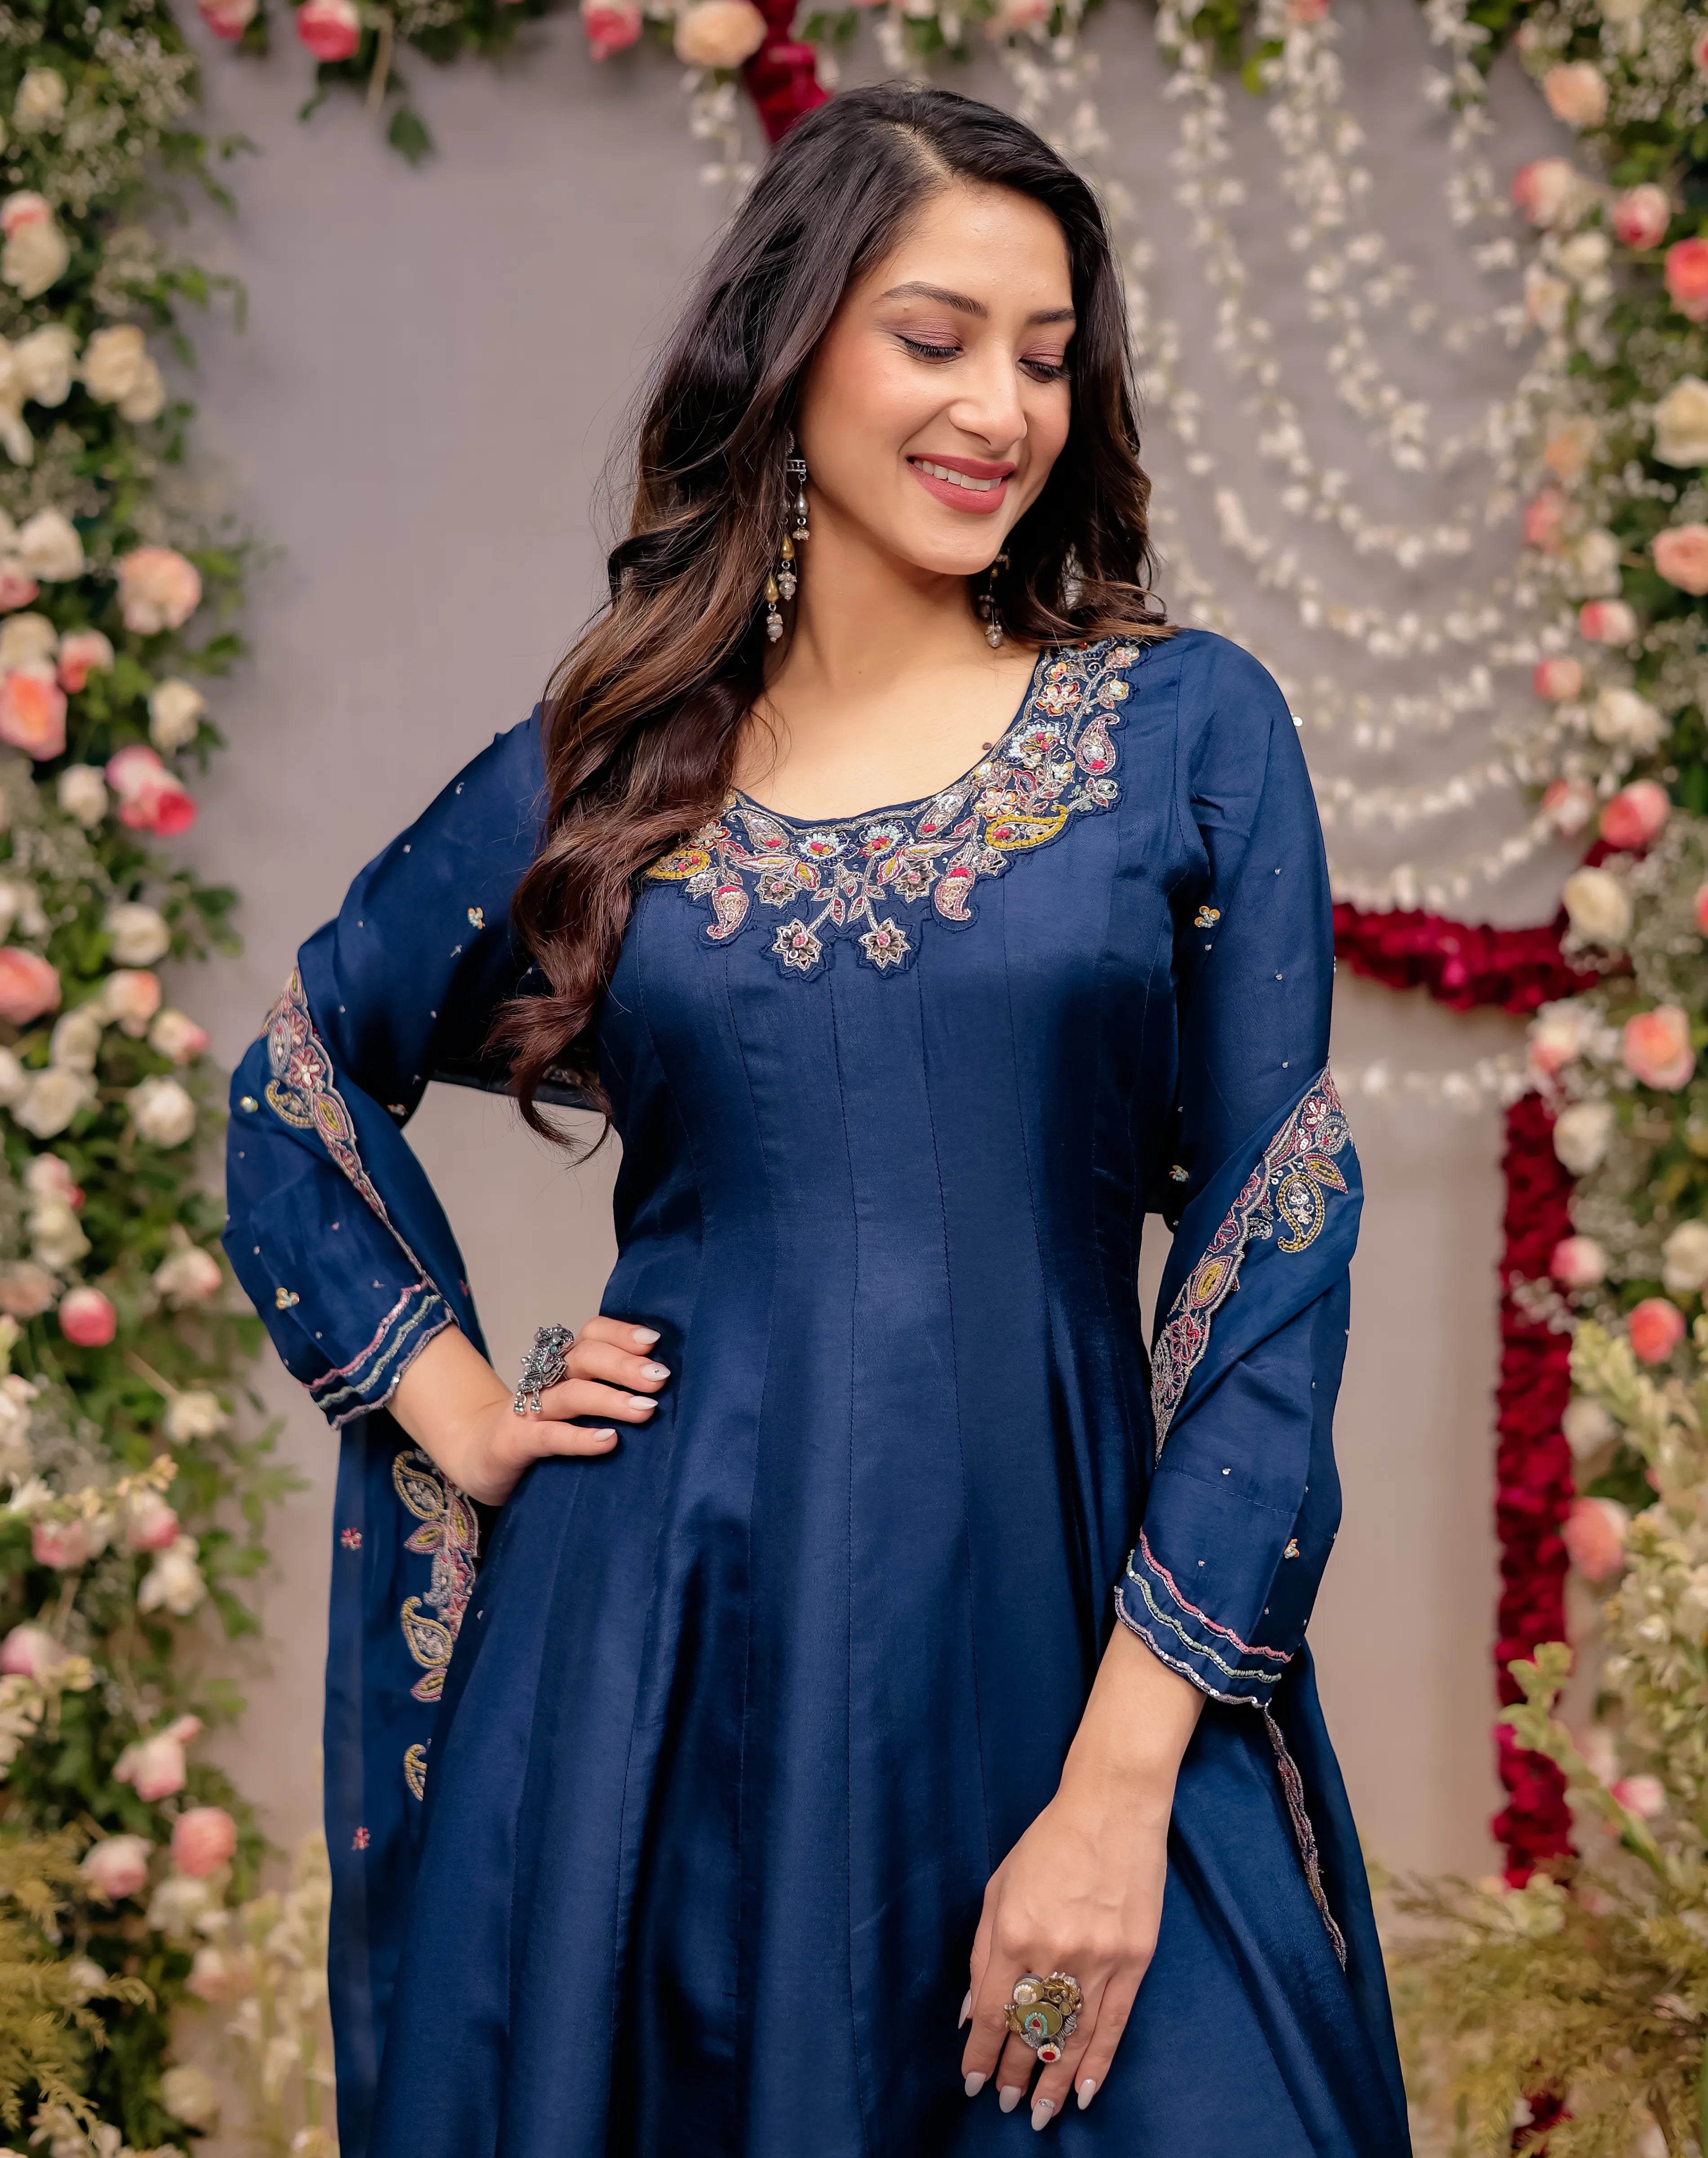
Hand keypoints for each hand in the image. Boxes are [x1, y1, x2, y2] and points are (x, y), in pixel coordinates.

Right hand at [388, 1313, 670, 1506]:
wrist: (481, 1457)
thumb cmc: (545, 1430)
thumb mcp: (577, 1406)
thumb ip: (611, 1391)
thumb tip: (666, 1389)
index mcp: (565, 1365)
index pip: (592, 1334)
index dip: (621, 1333)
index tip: (654, 1341)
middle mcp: (547, 1380)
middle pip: (585, 1358)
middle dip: (624, 1365)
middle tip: (660, 1378)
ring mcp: (529, 1410)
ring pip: (571, 1394)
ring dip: (610, 1398)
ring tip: (646, 1410)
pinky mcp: (516, 1441)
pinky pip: (550, 1436)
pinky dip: (580, 1438)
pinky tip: (609, 1441)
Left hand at [958, 1625, 1202, 2126]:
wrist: (1112, 1808)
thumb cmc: (1049, 1843)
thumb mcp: (999, 1886)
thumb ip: (983, 1951)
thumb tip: (973, 2011)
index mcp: (1014, 1932)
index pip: (993, 2013)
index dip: (982, 2054)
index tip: (974, 2082)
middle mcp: (1054, 1952)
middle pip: (1032, 2033)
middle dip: (1016, 2075)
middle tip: (1007, 2105)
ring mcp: (1098, 1958)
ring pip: (1073, 2039)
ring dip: (1055, 2083)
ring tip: (1042, 2116)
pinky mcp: (1134, 1959)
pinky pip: (1114, 2024)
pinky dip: (1098, 2062)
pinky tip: (1085, 2091)